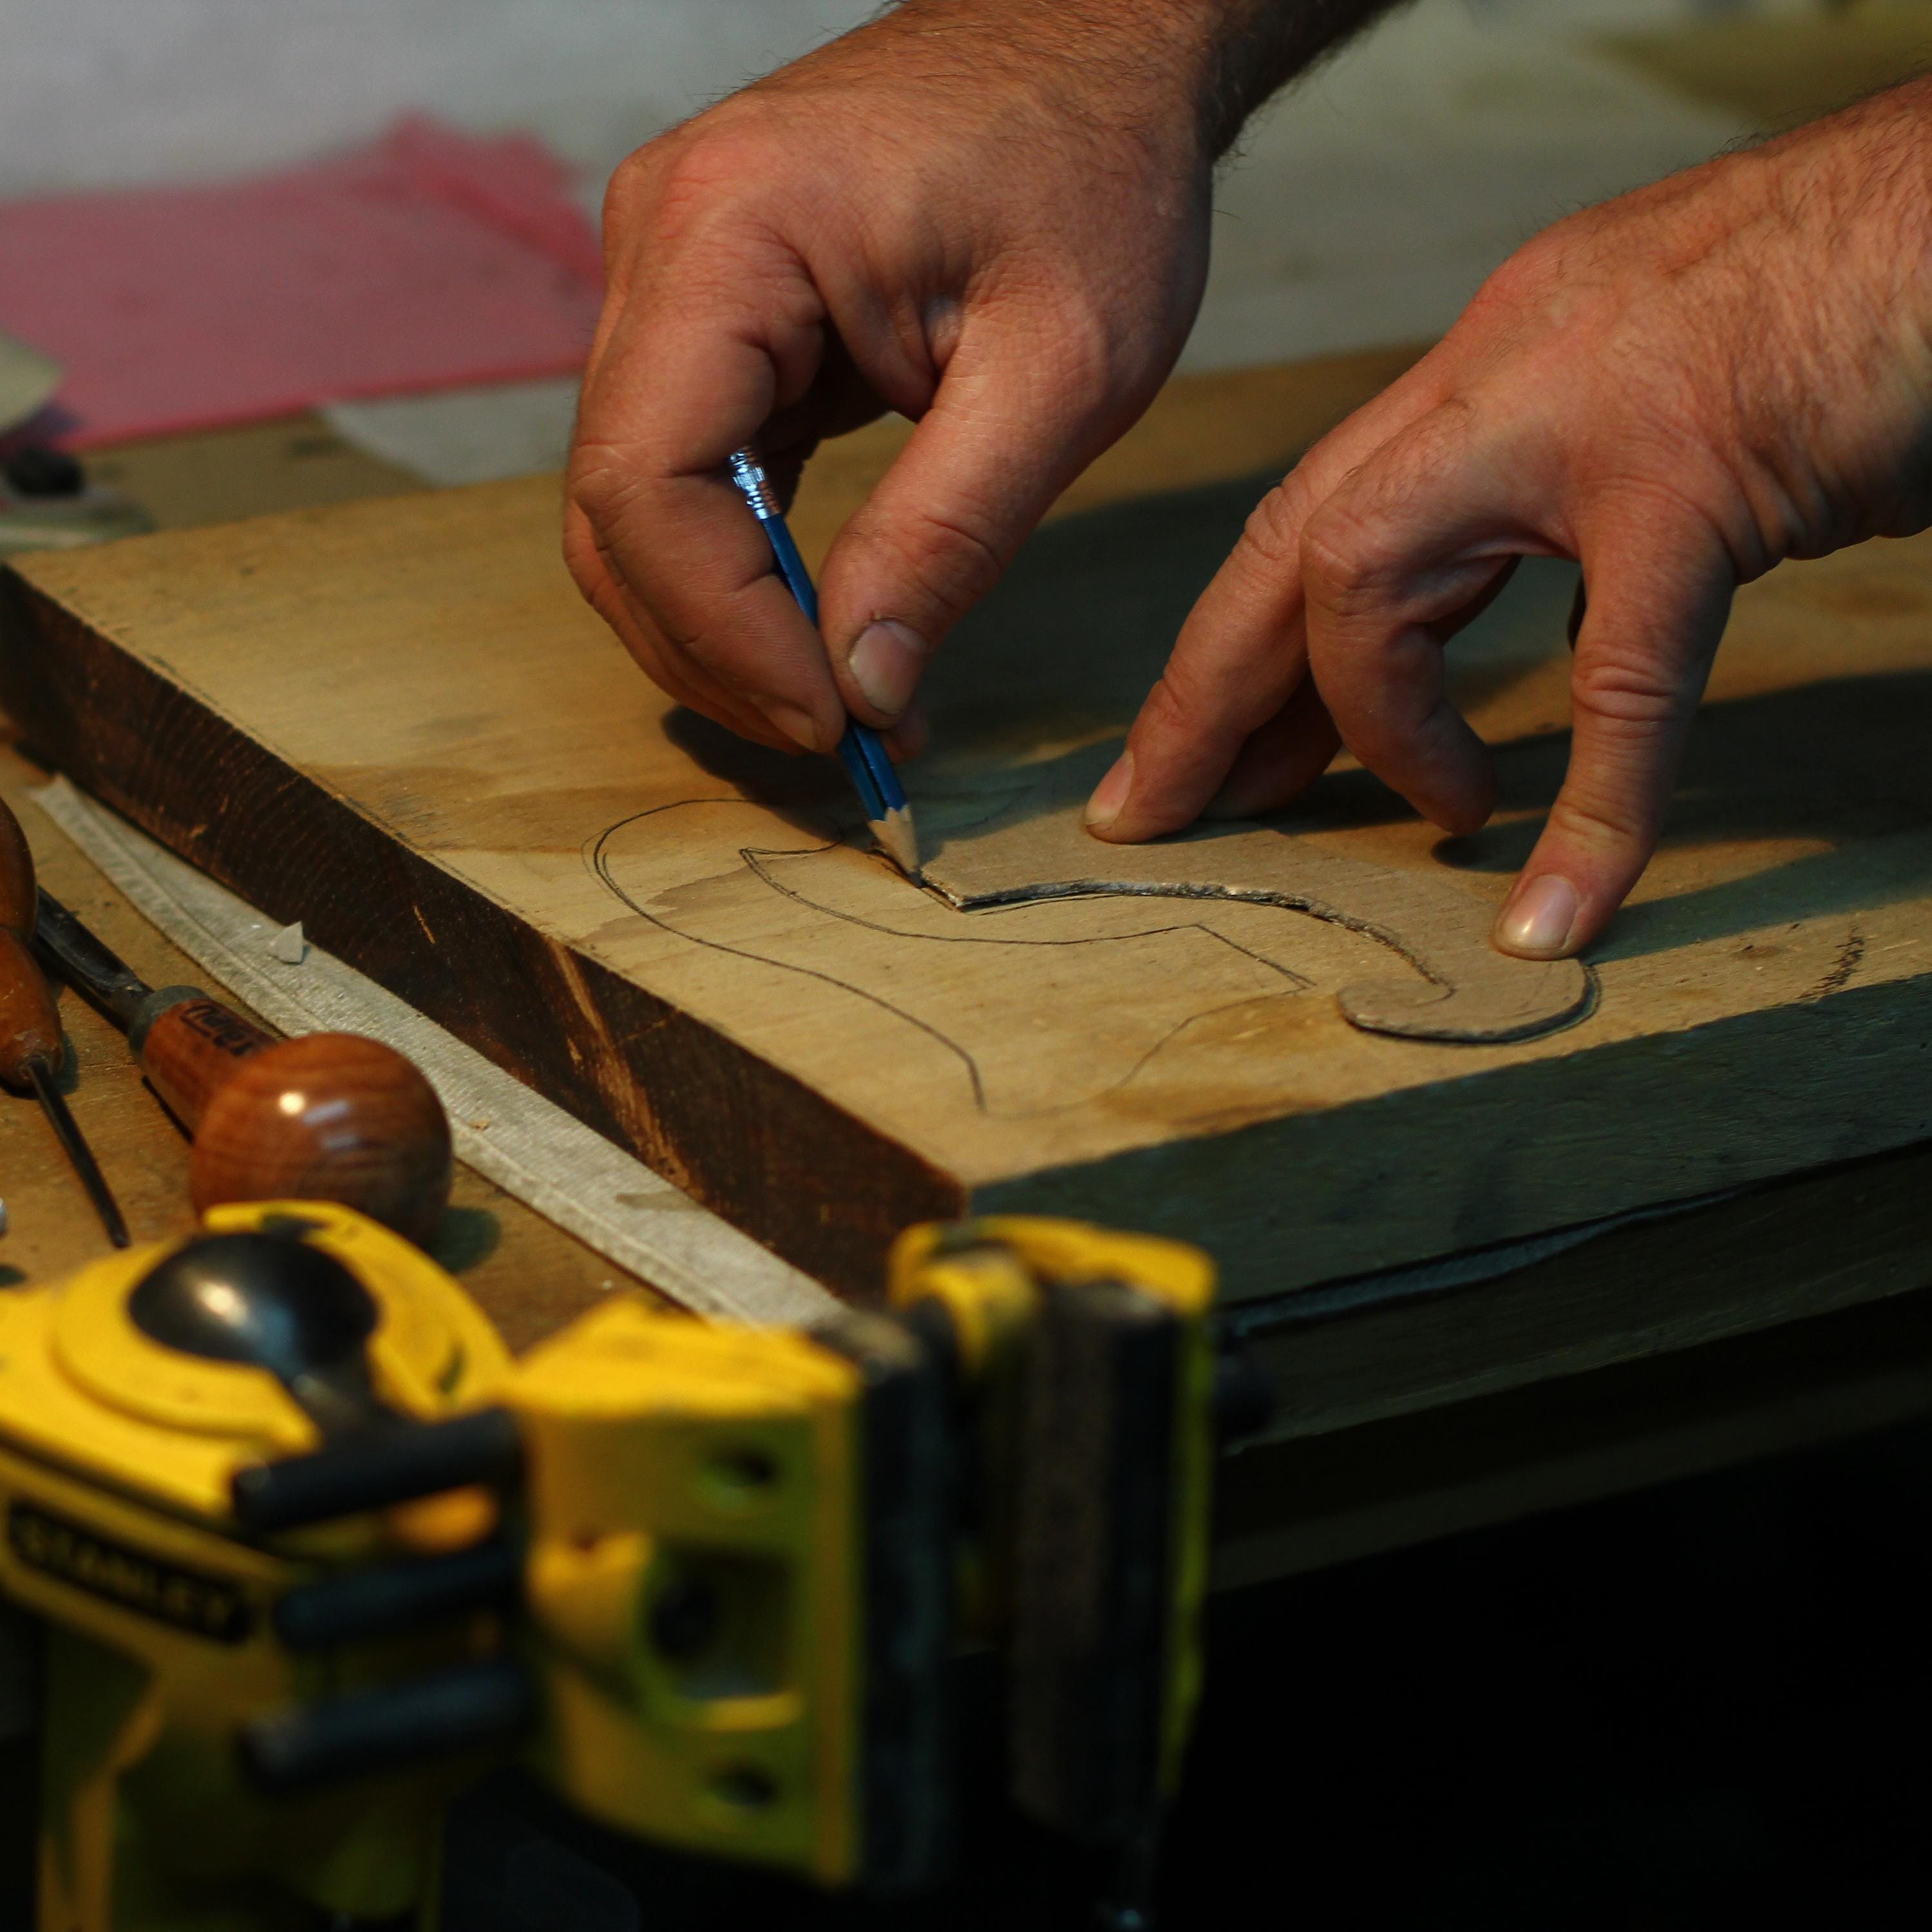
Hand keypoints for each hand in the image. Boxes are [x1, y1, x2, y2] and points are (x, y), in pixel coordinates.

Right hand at [564, 1, 1227, 758]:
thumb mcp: (1061, 371)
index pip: (649, 483)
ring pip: (640, 505)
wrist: (1096, 46)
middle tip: (842, 740)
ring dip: (724, 625)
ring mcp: (673, 277)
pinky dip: (745, 569)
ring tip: (844, 700)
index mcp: (726, 233)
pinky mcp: (715, 314)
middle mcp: (660, 245)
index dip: (725, 632)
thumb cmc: (1095, 172)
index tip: (838, 722)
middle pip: (618, 508)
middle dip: (717, 650)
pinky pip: (690, 473)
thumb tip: (864, 683)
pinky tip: (824, 625)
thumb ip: (951, 532)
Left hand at [1087, 82, 1931, 957]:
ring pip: (1383, 591)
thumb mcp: (1651, 394)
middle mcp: (1503, 374)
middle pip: (1294, 547)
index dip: (1231, 642)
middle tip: (1158, 811)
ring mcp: (1583, 426)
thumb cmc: (1838, 304)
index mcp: (1491, 364)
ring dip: (1385, 733)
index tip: (1188, 752)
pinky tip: (1562, 911)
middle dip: (1211, 693)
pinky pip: (1615, 683)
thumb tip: (1527, 618)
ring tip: (1432, 820)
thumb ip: (1561, 499)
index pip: (1312, 513)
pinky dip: (1593, 810)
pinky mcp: (1693, 488)